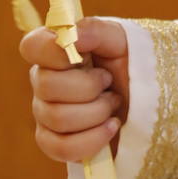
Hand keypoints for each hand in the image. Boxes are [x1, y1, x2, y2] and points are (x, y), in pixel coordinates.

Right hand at [21, 17, 128, 163]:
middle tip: (109, 82)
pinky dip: (93, 138)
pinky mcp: (55, 143)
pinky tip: (111, 126)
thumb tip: (70, 35)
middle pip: (46, 86)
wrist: (146, 100)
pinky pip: (62, 148)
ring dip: (97, 111)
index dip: (52, 52)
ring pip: (57, 118)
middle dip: (89, 86)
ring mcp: (46, 114)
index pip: (31, 46)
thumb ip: (95, 30)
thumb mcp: (121, 40)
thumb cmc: (130, 64)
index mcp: (55, 51)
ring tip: (113, 102)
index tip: (80, 57)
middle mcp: (44, 81)